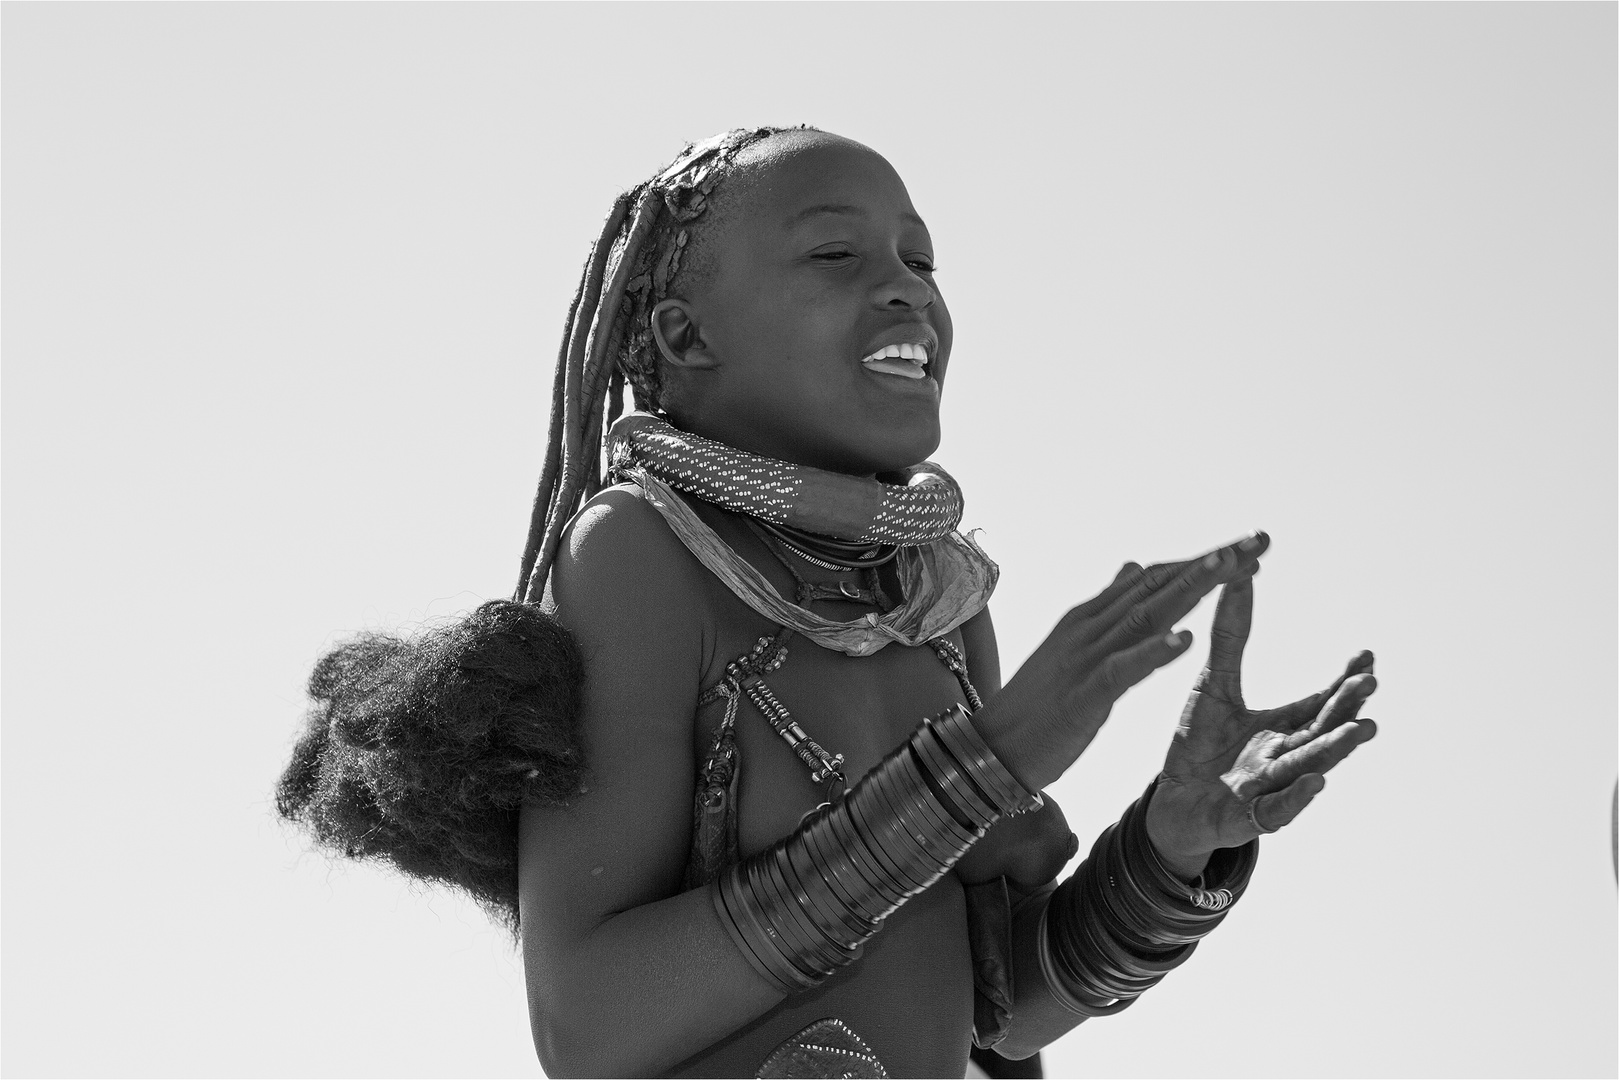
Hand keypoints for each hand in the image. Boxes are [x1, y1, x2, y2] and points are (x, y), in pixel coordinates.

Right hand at [977, 533, 1268, 793]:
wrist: (991, 748)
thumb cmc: (1034, 705)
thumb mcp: (1072, 647)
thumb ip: (1106, 608)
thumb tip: (1132, 568)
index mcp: (1090, 617)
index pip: (1155, 578)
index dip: (1202, 562)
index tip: (1246, 548)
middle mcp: (1090, 627)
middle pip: (1159, 585)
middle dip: (1212, 563)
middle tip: (1258, 541)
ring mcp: (1085, 658)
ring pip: (1146, 614)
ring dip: (1190, 588)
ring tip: (1230, 566)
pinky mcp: (1084, 694)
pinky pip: (1124, 668)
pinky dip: (1155, 651)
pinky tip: (1186, 638)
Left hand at [1146, 573, 1378, 877]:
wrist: (1171, 803)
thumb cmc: (1200, 744)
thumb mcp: (1214, 685)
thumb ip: (1230, 637)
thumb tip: (1241, 572)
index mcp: (1283, 727)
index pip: (1322, 703)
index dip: (1344, 683)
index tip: (1366, 656)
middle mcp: (1286, 757)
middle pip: (1323, 730)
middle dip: (1347, 708)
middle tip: (1370, 684)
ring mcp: (1270, 789)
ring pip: (1309, 767)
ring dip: (1336, 750)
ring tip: (1364, 730)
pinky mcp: (1247, 819)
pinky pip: (1277, 811)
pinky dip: (1298, 798)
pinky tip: (1317, 782)